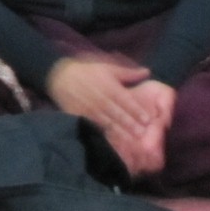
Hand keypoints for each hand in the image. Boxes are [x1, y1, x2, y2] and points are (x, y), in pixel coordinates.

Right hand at [46, 57, 173, 177]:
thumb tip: (147, 72)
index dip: (137, 110)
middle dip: (130, 124)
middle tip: (143, 134)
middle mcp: (101, 100)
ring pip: (108, 123)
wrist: (61, 77)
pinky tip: (112, 142)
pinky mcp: (82, 117)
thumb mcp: (107, 68)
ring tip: (131, 141)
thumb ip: (128, 73)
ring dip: (120, 132)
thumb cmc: (88, 73)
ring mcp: (91, 110)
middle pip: (118, 114)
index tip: (148, 120)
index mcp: (109, 87)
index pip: (126, 100)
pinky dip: (104, 134)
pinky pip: (95, 127)